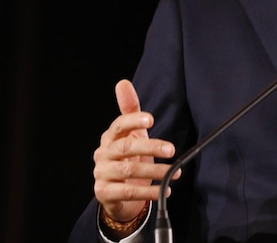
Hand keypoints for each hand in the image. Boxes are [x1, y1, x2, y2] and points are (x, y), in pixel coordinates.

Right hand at [92, 79, 179, 222]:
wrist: (118, 194)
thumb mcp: (133, 133)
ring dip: (154, 172)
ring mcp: (101, 174)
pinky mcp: (104, 193)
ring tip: (175, 172)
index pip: (118, 125)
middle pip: (125, 148)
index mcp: (110, 137)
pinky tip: (164, 190)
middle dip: (151, 148)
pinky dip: (148, 192)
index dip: (133, 120)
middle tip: (172, 150)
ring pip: (128, 171)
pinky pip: (128, 192)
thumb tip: (123, 83)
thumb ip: (130, 109)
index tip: (151, 119)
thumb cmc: (128, 158)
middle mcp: (103, 154)